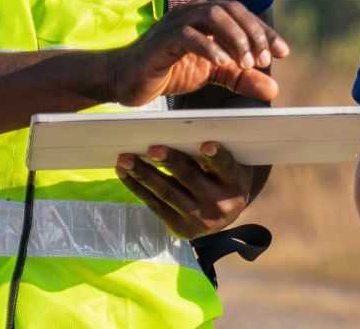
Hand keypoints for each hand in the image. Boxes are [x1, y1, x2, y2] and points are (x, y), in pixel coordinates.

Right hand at [104, 0, 289, 107]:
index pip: (242, 15)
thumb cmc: (169, 71)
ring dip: (235, 37)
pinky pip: (189, 36)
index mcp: (205, 15)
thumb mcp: (213, 75)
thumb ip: (241, 78)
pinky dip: (210, 48)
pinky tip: (223, 64)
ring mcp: (175, 22)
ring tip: (245, 63)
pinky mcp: (162, 40)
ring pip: (212, 15)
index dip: (264, 31)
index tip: (283, 52)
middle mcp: (192, 11)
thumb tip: (274, 88)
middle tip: (263, 60)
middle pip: (231, 9)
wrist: (126, 80)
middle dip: (253, 33)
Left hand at [118, 141, 256, 238]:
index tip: (206, 145)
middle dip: (169, 162)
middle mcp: (219, 204)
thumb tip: (178, 130)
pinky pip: (155, 205)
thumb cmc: (223, 178)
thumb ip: (212, 152)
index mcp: (235, 182)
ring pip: (167, 193)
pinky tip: (124, 173)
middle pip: (190, 178)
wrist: (224, 216)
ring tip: (125, 159)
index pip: (225, 166)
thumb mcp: (229, 166)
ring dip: (143, 174)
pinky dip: (137, 188)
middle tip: (151, 149)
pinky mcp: (180, 228)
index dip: (216, 156)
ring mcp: (198, 219)